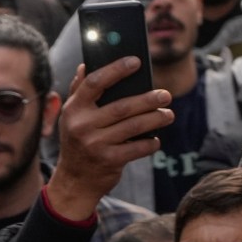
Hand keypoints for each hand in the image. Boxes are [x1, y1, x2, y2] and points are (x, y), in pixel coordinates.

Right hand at [47, 60, 171, 221]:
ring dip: (156, 119)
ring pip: (134, 126)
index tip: (135, 61)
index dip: (116, 69)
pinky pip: (138, 147)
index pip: (94, 82)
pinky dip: (151, 143)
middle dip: (148, 100)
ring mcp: (95, 144)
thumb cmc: (78, 140)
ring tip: (168, 115)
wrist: (75, 180)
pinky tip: (156, 139)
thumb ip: (80, 91)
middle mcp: (82, 125)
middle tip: (166, 95)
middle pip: (122, 106)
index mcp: (74, 109)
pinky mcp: (109, 160)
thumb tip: (86, 65)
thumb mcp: (72, 116)